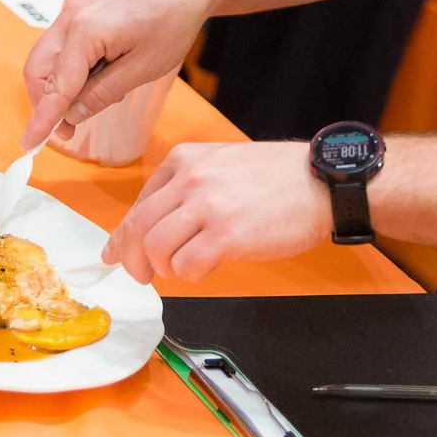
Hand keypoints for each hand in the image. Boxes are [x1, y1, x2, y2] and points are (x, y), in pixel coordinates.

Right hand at [19, 0, 215, 149]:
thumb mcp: (141, 69)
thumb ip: (101, 94)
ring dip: (58, 86)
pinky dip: (69, 69)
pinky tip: (98, 77)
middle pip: (38, 70)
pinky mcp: (81, 12)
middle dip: (46, 102)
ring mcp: (73, 11)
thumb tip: (72, 115)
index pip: (55, 86)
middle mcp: (70, 18)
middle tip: (69, 128)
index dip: (42, 119)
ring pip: (46, 58)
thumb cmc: (172, 23)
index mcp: (84, 32)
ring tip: (93, 99)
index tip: (30, 144)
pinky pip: (62, 46)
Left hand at [100, 142, 328, 282]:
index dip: (123, 236)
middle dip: (132, 260)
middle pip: (137, 229)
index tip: (116, 254)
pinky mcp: (225, 235)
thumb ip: (184, 189)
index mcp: (184, 160)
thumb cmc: (276, 177)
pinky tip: (209, 266)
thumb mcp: (220, 164)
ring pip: (155, 250)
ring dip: (166, 268)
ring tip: (188, 265)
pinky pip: (186, 267)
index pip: (138, 205)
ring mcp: (206, 207)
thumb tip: (150, 224)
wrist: (320, 180)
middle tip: (142, 276)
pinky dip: (191, 275)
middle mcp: (189, 180)